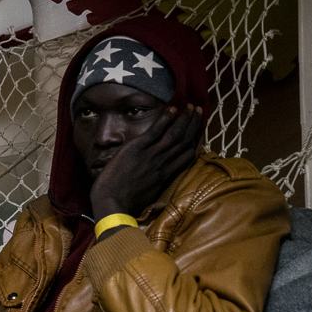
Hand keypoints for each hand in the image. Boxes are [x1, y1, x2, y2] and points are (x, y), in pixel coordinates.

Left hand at [90, 104, 201, 223]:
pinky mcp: (137, 149)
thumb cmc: (126, 205)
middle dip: (194, 125)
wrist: (112, 204)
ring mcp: (151, 155)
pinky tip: (172, 108)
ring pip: (174, 133)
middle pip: (185, 141)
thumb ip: (156, 186)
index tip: (198, 133)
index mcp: (166, 176)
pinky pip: (155, 130)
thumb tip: (157, 182)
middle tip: (199, 112)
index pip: (188, 156)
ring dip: (184, 118)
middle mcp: (163, 164)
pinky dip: (165, 119)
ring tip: (191, 106)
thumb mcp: (148, 198)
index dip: (195, 142)